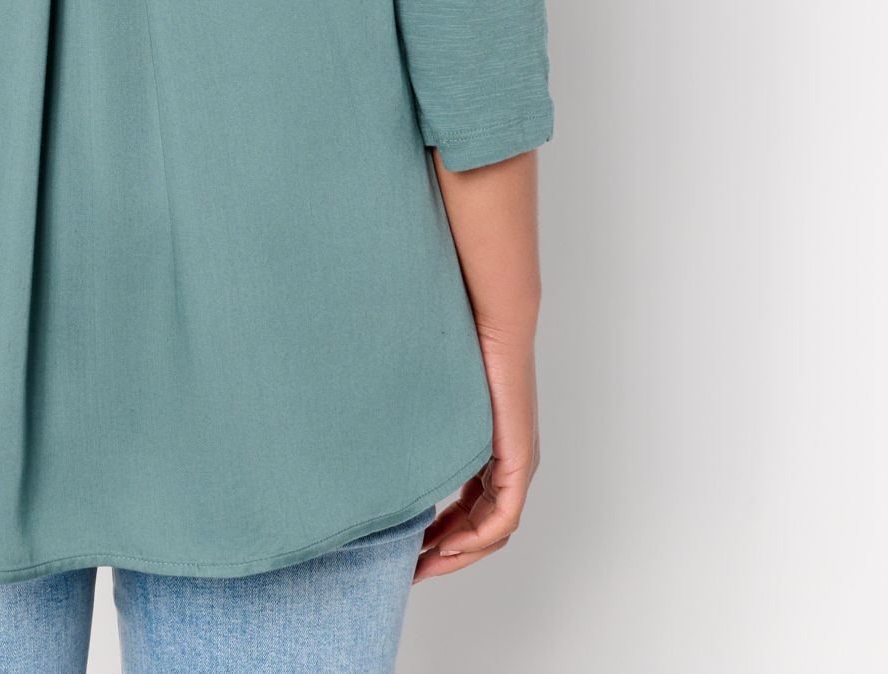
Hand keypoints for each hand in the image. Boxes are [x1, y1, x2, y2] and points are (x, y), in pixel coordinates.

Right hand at [415, 328, 537, 581]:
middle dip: (446, 554)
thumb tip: (371, 433)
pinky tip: (446, 545)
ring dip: (459, 553)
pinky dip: (475, 538)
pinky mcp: (516, 460)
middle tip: (410, 570)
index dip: (439, 536)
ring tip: (423, 565)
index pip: (469, 510)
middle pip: (481, 529)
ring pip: (492, 530)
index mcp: (487, 452)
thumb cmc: (456, 343)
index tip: (407, 550)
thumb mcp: (432, 399)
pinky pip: (502, 517)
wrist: (489, 317)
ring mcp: (515, 464)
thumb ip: (417, 424)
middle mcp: (506, 464)